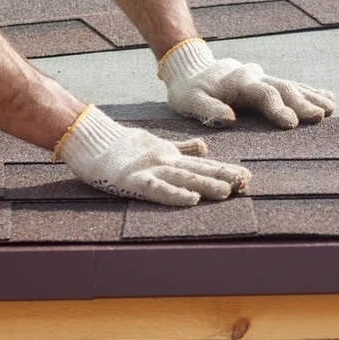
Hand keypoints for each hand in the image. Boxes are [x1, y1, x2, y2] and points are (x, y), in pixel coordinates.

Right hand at [56, 106, 250, 205]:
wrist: (92, 139)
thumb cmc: (124, 146)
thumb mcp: (158, 145)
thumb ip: (182, 147)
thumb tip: (205, 147)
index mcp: (171, 155)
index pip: (203, 163)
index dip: (224, 170)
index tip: (246, 177)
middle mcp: (165, 161)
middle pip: (199, 170)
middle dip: (223, 176)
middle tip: (246, 183)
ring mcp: (150, 169)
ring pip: (183, 177)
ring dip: (206, 184)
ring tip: (227, 191)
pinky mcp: (132, 180)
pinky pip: (156, 188)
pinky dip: (174, 194)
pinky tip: (191, 199)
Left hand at [158, 39, 334, 128]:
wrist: (190, 68)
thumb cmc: (188, 90)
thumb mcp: (189, 100)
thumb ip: (207, 109)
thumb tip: (229, 120)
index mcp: (238, 82)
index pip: (262, 94)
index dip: (277, 108)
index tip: (291, 123)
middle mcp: (254, 76)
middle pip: (283, 88)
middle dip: (302, 102)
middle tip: (320, 116)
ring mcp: (262, 77)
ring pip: (291, 85)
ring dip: (311, 96)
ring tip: (330, 107)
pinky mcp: (265, 81)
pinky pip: (291, 84)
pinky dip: (309, 90)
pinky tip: (327, 96)